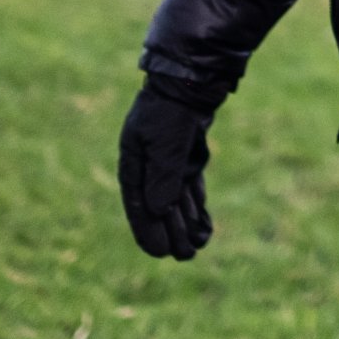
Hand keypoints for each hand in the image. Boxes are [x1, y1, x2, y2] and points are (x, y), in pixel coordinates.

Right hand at [116, 74, 217, 260]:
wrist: (190, 82)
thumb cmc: (171, 111)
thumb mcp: (166, 145)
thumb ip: (163, 177)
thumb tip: (159, 212)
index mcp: (134, 163)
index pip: (138, 205)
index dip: (148, 231)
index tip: (159, 254)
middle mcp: (148, 166)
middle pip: (159, 208)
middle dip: (172, 233)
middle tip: (186, 257)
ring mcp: (168, 163)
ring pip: (176, 202)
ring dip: (186, 224)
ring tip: (198, 247)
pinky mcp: (186, 158)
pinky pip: (190, 190)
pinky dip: (197, 207)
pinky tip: (205, 227)